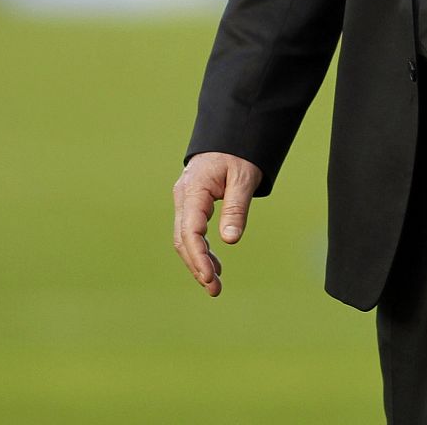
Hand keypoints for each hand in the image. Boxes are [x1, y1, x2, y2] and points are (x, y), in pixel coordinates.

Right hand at [172, 152, 262, 296]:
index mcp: (194, 189)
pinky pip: (192, 232)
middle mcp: (183, 197)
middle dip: (197, 266)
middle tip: (215, 290)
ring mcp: (185, 201)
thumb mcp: (243, 178)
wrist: (229, 136)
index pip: (190, 230)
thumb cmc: (238, 154)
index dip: (198, 256)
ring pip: (185, 238)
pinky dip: (201, 250)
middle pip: (183, 239)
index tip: (210, 277)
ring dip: (198, 262)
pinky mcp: (191, 205)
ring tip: (215, 285)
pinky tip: (214, 267)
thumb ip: (236, 208)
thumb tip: (230, 240)